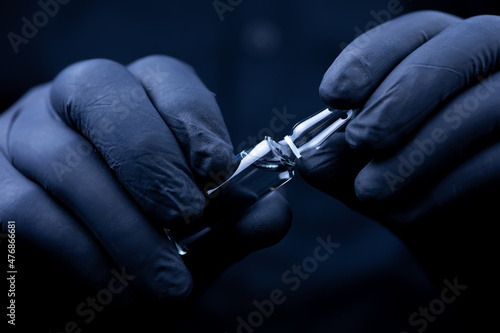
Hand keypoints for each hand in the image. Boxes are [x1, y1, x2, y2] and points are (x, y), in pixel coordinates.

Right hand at [0, 55, 290, 328]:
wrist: (72, 300)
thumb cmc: (136, 258)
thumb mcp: (192, 245)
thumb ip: (229, 226)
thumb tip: (275, 212)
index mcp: (130, 104)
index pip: (162, 76)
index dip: (192, 117)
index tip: (218, 170)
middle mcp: (71, 107)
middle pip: (102, 92)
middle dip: (152, 161)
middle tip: (186, 218)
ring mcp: (21, 139)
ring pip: (66, 158)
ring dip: (125, 227)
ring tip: (165, 282)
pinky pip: (25, 207)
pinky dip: (78, 251)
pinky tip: (110, 285)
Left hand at [297, 10, 499, 295]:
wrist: (460, 239)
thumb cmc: (413, 190)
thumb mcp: (367, 174)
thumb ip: (339, 162)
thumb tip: (310, 158)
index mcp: (448, 57)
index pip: (417, 32)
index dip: (371, 57)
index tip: (332, 95)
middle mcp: (495, 66)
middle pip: (459, 51)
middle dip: (397, 99)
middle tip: (358, 141)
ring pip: (484, 106)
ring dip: (416, 154)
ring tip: (370, 191)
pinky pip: (499, 161)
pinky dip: (446, 190)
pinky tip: (405, 214)